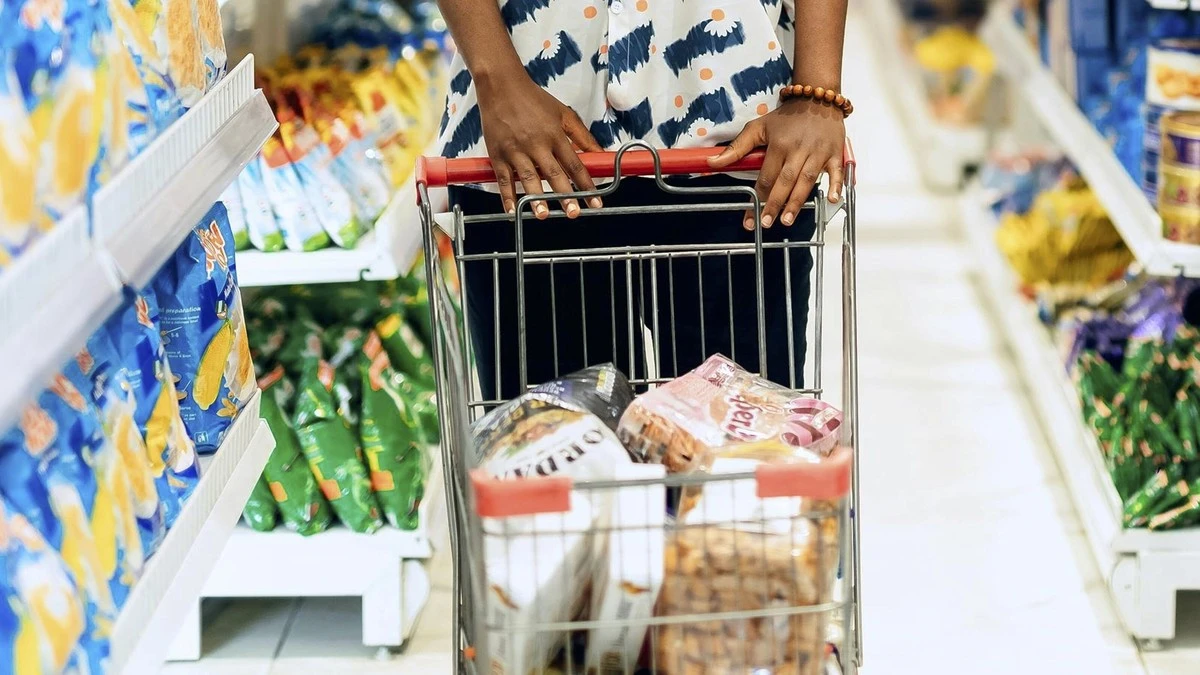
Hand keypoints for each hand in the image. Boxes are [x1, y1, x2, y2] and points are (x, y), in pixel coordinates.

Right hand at [476, 73, 601, 218]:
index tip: (595, 202)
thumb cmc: (533, 99)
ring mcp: (516, 150)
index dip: (586, 185)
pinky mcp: (498, 153)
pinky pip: (503, 178)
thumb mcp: (564, 114)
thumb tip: (601, 154)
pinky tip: (512, 211)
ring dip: (536, 198)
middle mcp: (536, 143)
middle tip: (573, 213)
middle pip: (554, 173)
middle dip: (565, 195)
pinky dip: (507, 196)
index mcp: (555, 135)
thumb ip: (583, 136)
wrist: (501, 85)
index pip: (575, 165)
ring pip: (528, 177)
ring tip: (544, 214)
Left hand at [708, 98, 845, 229]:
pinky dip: (836, 185)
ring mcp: (818, 152)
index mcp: (779, 145)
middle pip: (785, 181)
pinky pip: (837, 171)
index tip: (750, 218)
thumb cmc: (787, 118)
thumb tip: (712, 162)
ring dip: (797, 201)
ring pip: (807, 180)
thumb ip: (736, 148)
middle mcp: (798, 149)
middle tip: (766, 223)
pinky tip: (832, 199)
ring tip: (787, 220)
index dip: (757, 198)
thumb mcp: (758, 127)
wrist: (817, 99)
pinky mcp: (835, 153)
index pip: (766, 176)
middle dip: (775, 204)